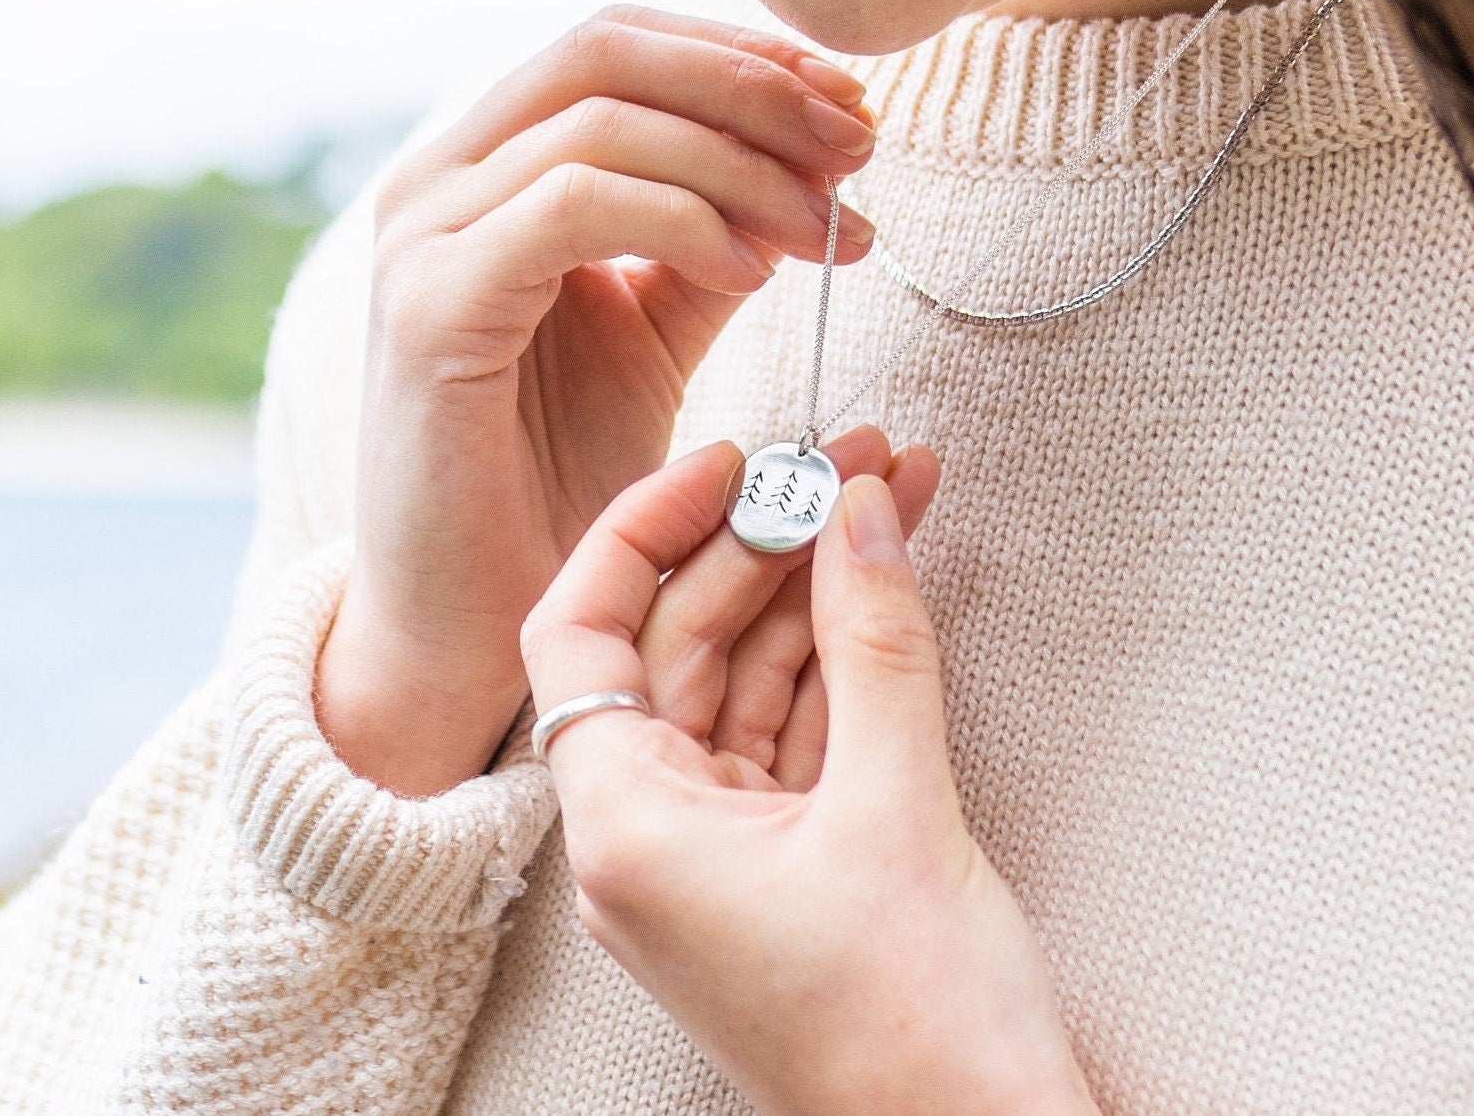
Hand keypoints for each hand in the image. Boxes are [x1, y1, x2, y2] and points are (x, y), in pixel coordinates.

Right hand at [315, 5, 876, 795]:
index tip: (852, 107)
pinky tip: (751, 270)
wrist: (467, 621)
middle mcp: (437, 179)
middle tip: (858, 147)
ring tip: (825, 228)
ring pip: (602, 121)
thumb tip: (809, 166)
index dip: (743, 55)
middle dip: (754, 87)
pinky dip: (680, 217)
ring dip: (741, 160)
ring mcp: (422, 236)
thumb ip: (709, 239)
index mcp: (484, 168)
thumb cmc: (557, 477)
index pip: (619, 42)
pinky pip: (572, 206)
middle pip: (609, 51)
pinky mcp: (428, 307)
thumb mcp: (652, 333)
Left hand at [520, 439, 1100, 1115]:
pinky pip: (789, 726)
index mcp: (624, 828)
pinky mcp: (778, 863)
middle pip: (677, 640)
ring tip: (884, 492)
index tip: (728, 463)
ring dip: (815, 587)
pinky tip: (884, 581)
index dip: (645, 527)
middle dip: (767, 541)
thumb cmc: (918, 1038)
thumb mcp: (896, 809)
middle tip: (845, 460)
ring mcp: (713, 851)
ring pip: (743, 677)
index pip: (580, 631)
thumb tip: (858, 512)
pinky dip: (839, 655)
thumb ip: (874, 641)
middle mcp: (646, 836)